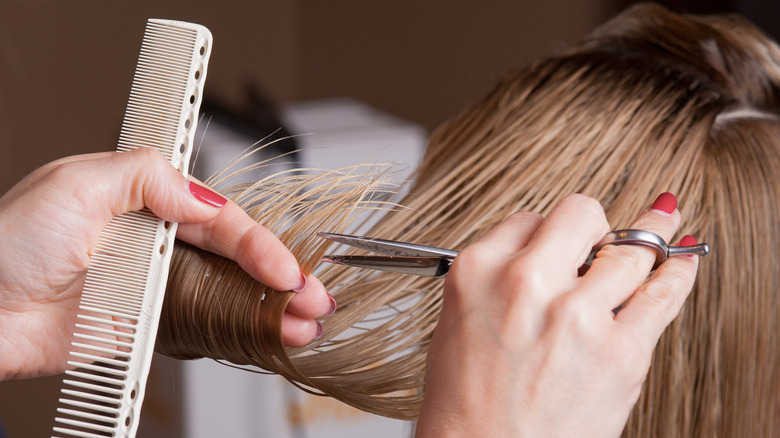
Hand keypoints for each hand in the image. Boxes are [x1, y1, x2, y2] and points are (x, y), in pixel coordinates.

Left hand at [0, 148, 331, 379]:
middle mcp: (155, 242)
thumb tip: (202, 196)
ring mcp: (153, 287)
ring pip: (226, 296)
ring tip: (303, 328)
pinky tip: (264, 340)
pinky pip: (200, 330)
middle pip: (234, 260)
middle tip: (314, 301)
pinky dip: (237, 335)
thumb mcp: (75, 182)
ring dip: (268, 311)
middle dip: (280, 281)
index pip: (218, 220)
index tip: (285, 269)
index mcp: (144, 201)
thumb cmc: (5, 243)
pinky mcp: (143, 327)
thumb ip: (146, 176)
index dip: (257, 243)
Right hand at [416, 193, 698, 436]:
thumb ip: (499, 280)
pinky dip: (678, 271)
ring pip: (630, 249)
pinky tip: (683, 260)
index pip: (527, 218)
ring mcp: (576, 315)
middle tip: (605, 234)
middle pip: (580, 215)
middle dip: (594, 224)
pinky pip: (662, 293)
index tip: (558, 243)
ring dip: (649, 235)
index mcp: (478, 271)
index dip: (546, 231)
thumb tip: (550, 256)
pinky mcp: (620, 351)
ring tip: (662, 220)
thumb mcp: (458, 323)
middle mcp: (526, 283)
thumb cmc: (465, 404)